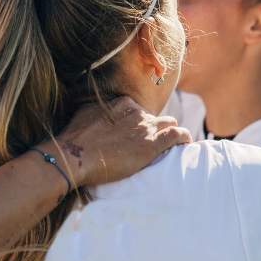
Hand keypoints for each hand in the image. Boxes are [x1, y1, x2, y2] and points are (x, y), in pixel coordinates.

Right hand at [48, 96, 190, 186]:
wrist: (73, 156)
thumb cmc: (74, 140)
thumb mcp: (86, 113)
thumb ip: (99, 111)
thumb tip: (99, 113)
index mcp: (122, 103)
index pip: (140, 111)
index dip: (139, 124)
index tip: (135, 135)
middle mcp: (136, 112)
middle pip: (155, 118)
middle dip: (155, 129)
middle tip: (148, 145)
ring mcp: (145, 128)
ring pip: (170, 124)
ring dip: (170, 133)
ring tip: (170, 146)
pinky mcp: (151, 145)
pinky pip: (177, 135)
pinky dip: (184, 138)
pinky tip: (186, 144)